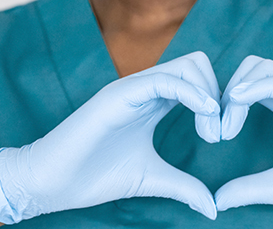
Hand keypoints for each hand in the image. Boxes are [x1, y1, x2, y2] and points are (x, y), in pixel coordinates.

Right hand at [0, 52, 220, 223]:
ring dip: (209, 94)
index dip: (217, 102)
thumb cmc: (95, 176)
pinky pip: (164, 80)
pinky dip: (192, 93)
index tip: (221, 135)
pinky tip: (204, 115)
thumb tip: (213, 207)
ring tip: (211, 131)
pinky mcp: (120, 94)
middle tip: (218, 132)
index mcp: (153, 103)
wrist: (51, 182)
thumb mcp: (152, 179)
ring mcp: (132, 88)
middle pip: (197, 65)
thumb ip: (183, 186)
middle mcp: (145, 89)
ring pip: (186, 66)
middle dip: (219, 93)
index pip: (197, 80)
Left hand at [215, 56, 272, 228]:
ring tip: (227, 125)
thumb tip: (217, 200)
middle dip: (226, 92)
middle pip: (252, 69)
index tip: (212, 132)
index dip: (225, 102)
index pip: (249, 85)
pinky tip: (240, 102)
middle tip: (216, 129)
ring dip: (238, 90)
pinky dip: (260, 86)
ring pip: (266, 68)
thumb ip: (250, 188)